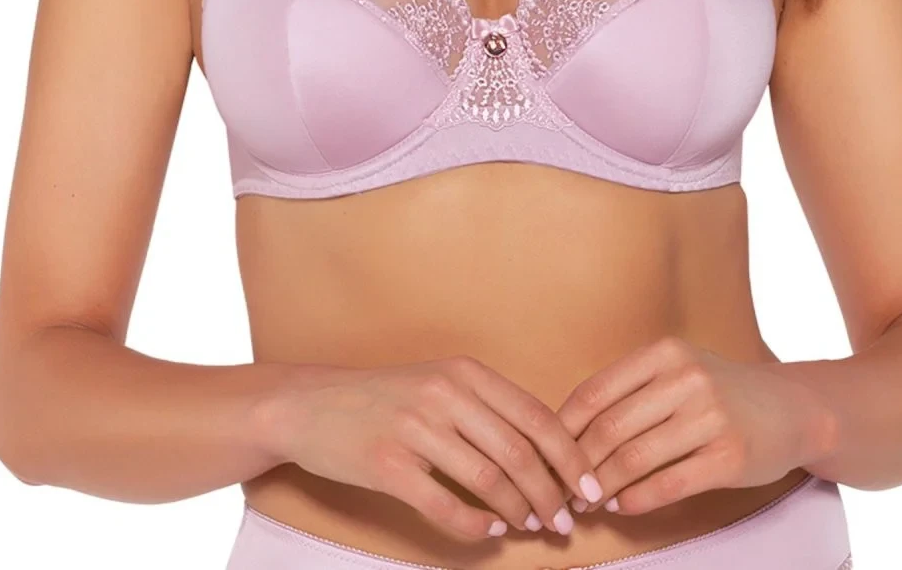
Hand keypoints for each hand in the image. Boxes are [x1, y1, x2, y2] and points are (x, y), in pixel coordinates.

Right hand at [264, 356, 604, 542]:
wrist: (311, 405)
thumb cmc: (384, 397)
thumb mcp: (439, 382)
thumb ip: (486, 408)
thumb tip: (546, 452)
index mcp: (464, 371)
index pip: (536, 415)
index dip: (569, 456)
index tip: (590, 486)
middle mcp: (444, 394)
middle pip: (518, 452)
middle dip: (551, 493)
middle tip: (566, 520)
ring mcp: (414, 428)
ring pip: (489, 479)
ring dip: (519, 510)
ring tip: (533, 526)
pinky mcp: (387, 465)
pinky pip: (445, 505)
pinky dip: (474, 524)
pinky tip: (489, 530)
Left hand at [555, 337, 835, 515]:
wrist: (792, 409)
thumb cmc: (720, 392)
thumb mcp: (678, 371)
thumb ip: (631, 392)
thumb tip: (568, 431)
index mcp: (665, 353)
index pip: (596, 392)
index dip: (564, 428)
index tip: (547, 453)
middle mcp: (686, 378)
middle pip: (610, 428)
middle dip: (578, 465)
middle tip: (561, 488)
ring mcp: (711, 417)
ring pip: (635, 458)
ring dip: (603, 487)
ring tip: (587, 502)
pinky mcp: (729, 456)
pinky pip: (669, 483)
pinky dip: (637, 500)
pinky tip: (622, 506)